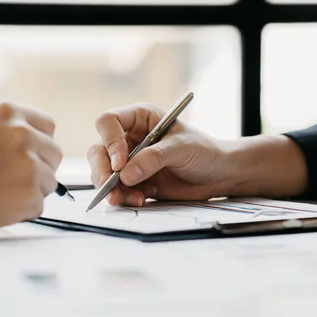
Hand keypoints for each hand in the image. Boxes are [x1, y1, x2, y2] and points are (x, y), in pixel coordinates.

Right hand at [0, 102, 62, 237]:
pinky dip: (21, 211)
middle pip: (54, 154)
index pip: (47, 126)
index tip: (33, 154)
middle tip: (16, 180)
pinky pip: (38, 205)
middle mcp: (24, 134)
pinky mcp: (30, 194)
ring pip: (48, 182)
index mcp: (9, 112)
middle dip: (41, 168)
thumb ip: (6, 134)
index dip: (40, 143)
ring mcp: (29, 165)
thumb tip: (35, 149)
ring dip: (30, 191)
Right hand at [88, 103, 236, 206]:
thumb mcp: (181, 149)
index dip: (110, 142)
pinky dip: (124, 197)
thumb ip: (153, 159)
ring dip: (114, 189)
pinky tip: (142, 199)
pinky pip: (117, 190)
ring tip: (135, 198)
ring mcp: (129, 160)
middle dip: (102, 171)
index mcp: (139, 118)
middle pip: (98, 150)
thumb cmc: (204, 151)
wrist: (218, 175)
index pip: (108, 123)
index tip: (121, 164)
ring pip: (103, 173)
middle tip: (112, 188)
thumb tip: (125, 175)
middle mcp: (129, 137)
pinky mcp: (133, 181)